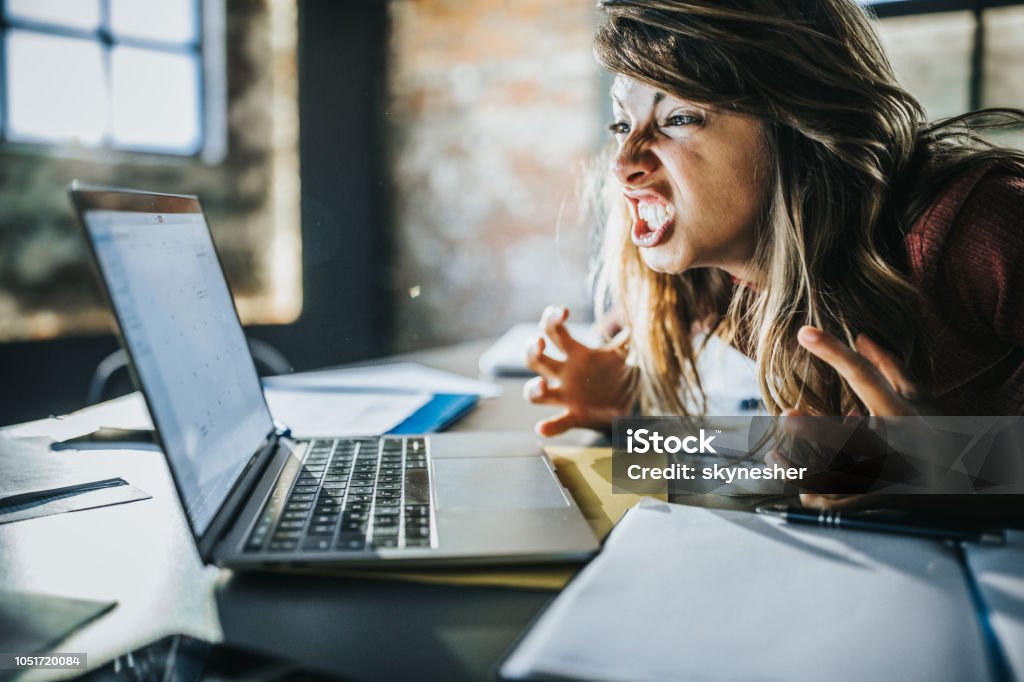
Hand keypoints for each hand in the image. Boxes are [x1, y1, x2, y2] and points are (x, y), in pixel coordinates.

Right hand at [523, 305, 635, 436]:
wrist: (626, 404)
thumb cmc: (616, 374)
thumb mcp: (623, 354)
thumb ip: (626, 337)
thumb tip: (638, 316)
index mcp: (575, 354)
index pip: (554, 332)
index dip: (552, 319)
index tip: (562, 312)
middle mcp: (564, 373)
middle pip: (535, 359)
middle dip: (531, 350)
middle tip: (539, 343)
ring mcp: (565, 396)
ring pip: (535, 393)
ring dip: (533, 389)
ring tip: (542, 386)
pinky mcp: (573, 417)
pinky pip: (557, 423)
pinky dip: (549, 427)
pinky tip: (542, 428)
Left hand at [782, 326, 930, 508]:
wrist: (976, 485)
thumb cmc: (942, 433)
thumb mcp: (923, 399)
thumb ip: (891, 368)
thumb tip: (860, 336)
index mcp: (902, 412)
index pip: (865, 375)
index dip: (835, 352)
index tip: (804, 332)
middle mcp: (897, 445)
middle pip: (855, 438)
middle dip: (819, 430)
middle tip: (786, 417)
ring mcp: (890, 476)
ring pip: (840, 479)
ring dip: (801, 471)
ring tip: (774, 457)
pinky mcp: (880, 501)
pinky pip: (839, 502)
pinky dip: (814, 494)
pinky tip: (795, 483)